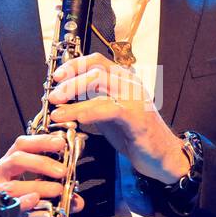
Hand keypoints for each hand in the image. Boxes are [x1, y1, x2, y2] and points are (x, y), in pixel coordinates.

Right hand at [0, 132, 85, 214]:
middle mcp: (2, 174)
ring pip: (13, 185)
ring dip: (37, 186)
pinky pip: (8, 206)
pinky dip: (23, 203)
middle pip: (17, 159)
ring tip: (56, 190)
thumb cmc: (20, 202)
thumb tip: (77, 201)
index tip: (60, 143)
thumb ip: (59, 193)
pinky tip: (35, 201)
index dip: (41, 141)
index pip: (23, 144)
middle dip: (41, 162)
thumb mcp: (40, 191)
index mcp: (12, 162)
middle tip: (62, 170)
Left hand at [46, 53, 190, 183]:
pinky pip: (109, 108)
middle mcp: (130, 84)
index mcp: (123, 79)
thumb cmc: (134, 134)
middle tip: (53, 96)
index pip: (96, 61)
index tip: (57, 76)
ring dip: (74, 95)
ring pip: (99, 85)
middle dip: (69, 81)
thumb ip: (90, 101)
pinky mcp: (137, 116)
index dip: (74, 65)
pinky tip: (75, 117)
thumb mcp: (107, 113)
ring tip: (57, 109)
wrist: (162, 155)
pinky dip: (88, 111)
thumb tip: (63, 95)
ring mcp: (135, 98)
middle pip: (95, 70)